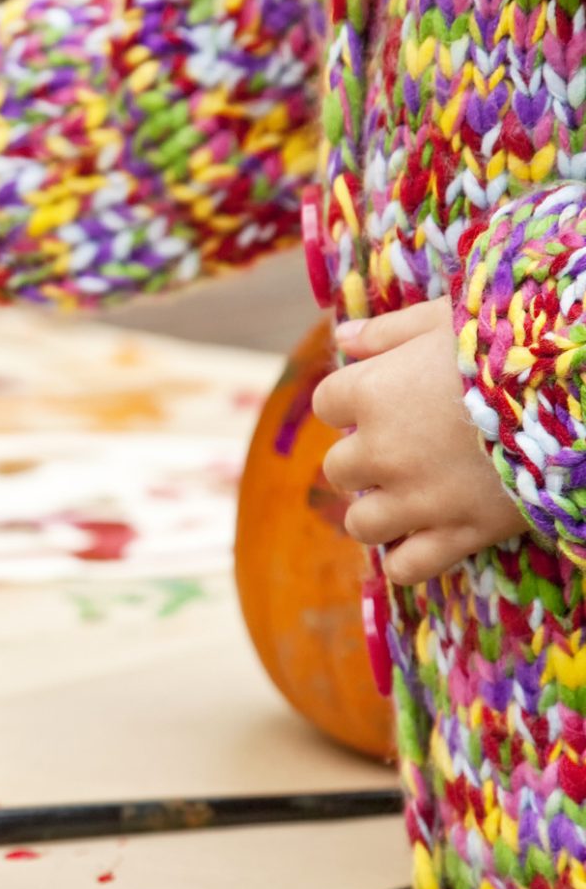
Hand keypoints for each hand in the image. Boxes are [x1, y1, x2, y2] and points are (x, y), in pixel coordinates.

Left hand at [316, 299, 528, 583]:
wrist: (584, 388)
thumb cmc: (517, 341)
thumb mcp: (450, 319)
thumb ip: (389, 331)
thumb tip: (341, 336)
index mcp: (374, 392)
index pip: (327, 404)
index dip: (352, 403)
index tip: (383, 401)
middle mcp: (384, 451)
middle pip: (339, 469)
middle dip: (366, 462)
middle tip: (408, 450)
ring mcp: (420, 498)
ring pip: (362, 524)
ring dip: (380, 514)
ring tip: (414, 498)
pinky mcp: (463, 532)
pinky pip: (406, 568)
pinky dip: (410, 561)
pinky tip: (428, 540)